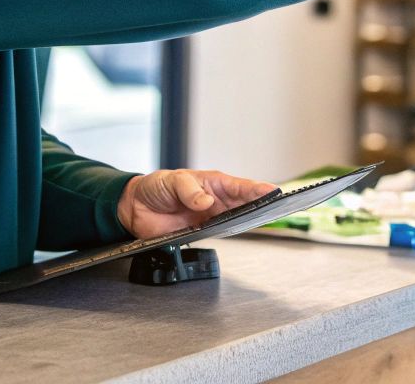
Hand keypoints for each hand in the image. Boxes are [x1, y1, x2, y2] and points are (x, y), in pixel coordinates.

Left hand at [116, 168, 277, 238]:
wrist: (136, 208)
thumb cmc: (157, 186)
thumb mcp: (172, 181)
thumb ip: (189, 191)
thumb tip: (205, 202)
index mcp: (213, 183)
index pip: (240, 185)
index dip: (258, 188)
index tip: (273, 191)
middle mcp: (216, 200)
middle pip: (246, 203)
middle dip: (262, 204)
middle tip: (278, 207)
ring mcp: (211, 217)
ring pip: (237, 219)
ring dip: (250, 220)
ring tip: (266, 220)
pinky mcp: (201, 232)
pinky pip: (220, 233)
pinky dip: (231, 233)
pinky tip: (240, 233)